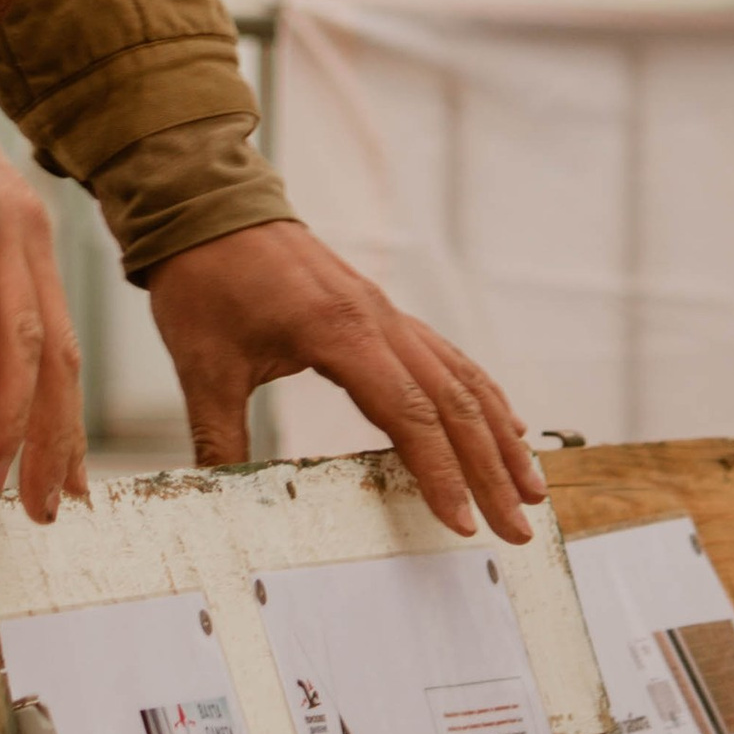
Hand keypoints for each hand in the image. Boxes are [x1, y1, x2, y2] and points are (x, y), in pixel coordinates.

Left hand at [146, 220, 542, 542]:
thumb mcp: (202, 366)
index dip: (441, 472)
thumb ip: (219, 438)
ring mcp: (384, 311)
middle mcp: (376, 319)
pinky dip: (481, 393)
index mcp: (338, 333)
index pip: (409, 414)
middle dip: (490, 470)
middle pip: (452, 403)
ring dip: (499, 434)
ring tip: (531, 486)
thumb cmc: (205, 281)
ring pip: (460, 378)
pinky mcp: (381, 309)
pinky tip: (504, 424)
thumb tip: (215, 500)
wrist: (206, 205)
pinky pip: (446, 355)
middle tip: (517, 527)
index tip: (462, 523)